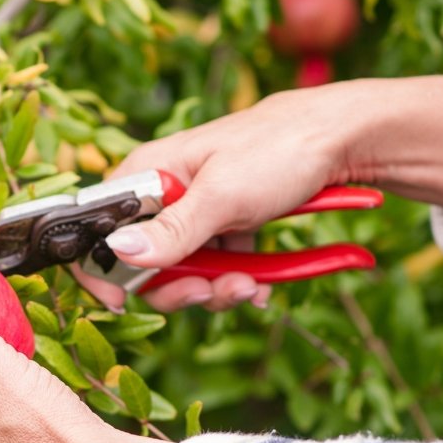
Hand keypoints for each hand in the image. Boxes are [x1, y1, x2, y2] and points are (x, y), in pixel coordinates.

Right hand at [83, 75, 442, 311]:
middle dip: (178, 287)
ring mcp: (195, 212)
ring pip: (183, 273)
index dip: (101, 270)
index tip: (122, 302)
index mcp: (147, 175)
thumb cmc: (279, 150)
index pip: (97, 230)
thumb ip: (171, 231)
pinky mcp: (225, 225)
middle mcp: (164, 194)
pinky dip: (236, 282)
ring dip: (215, 289)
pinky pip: (215, 268)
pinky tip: (260, 284)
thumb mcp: (223, 196)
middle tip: (210, 291)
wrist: (345, 140)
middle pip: (142, 264)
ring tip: (249, 285)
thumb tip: (118, 254)